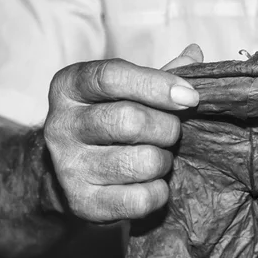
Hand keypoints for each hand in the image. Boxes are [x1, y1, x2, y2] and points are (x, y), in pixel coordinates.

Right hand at [44, 44, 202, 221]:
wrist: (64, 174)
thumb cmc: (106, 123)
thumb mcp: (123, 91)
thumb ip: (157, 75)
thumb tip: (195, 53)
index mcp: (69, 86)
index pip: (112, 77)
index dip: (157, 85)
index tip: (190, 97)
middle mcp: (61, 125)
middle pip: (131, 121)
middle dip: (167, 128)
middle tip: (171, 133)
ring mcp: (69, 167)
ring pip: (142, 162)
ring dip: (164, 161)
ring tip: (158, 158)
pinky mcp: (83, 203)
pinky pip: (141, 199)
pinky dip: (158, 192)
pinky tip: (151, 183)